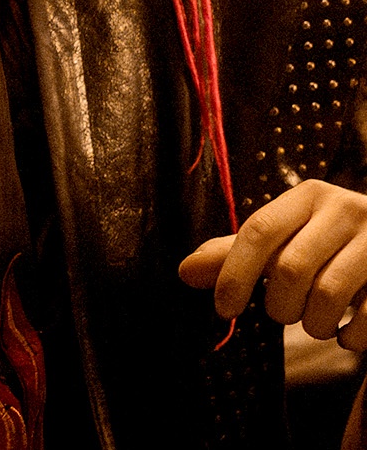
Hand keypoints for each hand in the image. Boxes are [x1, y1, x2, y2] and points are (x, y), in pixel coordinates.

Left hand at [179, 180, 366, 349]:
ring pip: (328, 294)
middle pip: (290, 267)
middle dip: (279, 305)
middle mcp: (345, 209)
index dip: (234, 274)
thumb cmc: (328, 246)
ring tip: (315, 324)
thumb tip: (184, 271)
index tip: (223, 310)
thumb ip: (236, 253)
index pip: (258, 231)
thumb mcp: (285, 239)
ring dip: (313, 324)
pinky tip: (346, 334)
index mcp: (308, 196)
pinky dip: (350, 337)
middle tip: (283, 313)